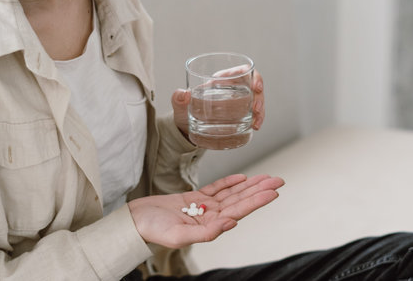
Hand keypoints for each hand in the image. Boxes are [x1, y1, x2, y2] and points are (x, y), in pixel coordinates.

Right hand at [128, 174, 283, 248]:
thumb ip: (206, 233)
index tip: (274, 191)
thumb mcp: (178, 236)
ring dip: (248, 185)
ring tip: (265, 177)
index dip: (257, 200)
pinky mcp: (193, 199)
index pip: (239, 211)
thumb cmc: (152, 230)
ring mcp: (202, 207)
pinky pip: (215, 189)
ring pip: (231, 193)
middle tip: (278, 180)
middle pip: (240, 201)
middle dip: (259, 190)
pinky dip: (228, 183)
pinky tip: (241, 178)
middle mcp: (210, 216)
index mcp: (209, 226)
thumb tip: (231, 224)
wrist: (134, 221)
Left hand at [171, 68, 264, 134]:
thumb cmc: (184, 112)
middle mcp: (233, 89)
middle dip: (259, 98)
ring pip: (256, 102)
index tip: (256, 87)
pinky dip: (256, 121)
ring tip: (256, 123)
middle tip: (255, 109)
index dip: (254, 77)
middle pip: (254, 88)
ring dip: (260, 111)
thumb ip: (178, 99)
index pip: (243, 72)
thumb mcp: (180, 105)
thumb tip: (182, 94)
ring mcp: (238, 103)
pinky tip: (255, 127)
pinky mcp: (240, 116)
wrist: (186, 129)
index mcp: (222, 79)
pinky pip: (252, 116)